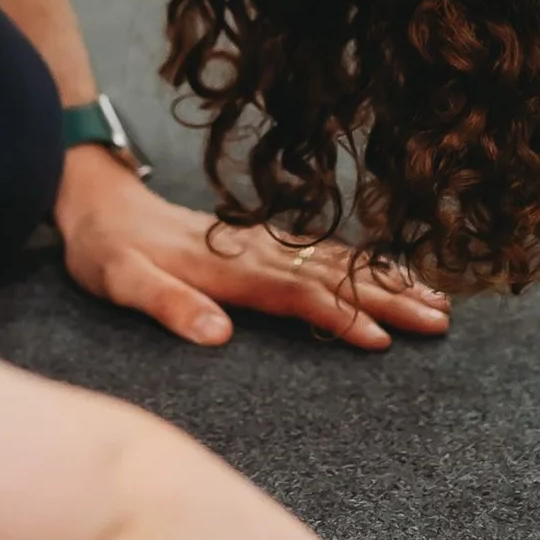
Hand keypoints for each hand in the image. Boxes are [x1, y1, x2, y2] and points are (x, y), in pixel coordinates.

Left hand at [55, 148, 450, 353]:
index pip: (297, 294)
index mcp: (228, 267)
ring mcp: (263, 243)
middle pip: (334, 275)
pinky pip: (326, 251)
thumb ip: (167, 305)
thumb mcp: (120, 281)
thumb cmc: (107, 251)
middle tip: (439, 321)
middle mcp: (255, 251)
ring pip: (339, 261)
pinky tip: (393, 273)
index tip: (381, 338)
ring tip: (438, 299)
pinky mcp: (263, 241)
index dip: (339, 315)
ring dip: (389, 279)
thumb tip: (215, 335)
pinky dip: (366, 262)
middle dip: (390, 297)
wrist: (100, 202)